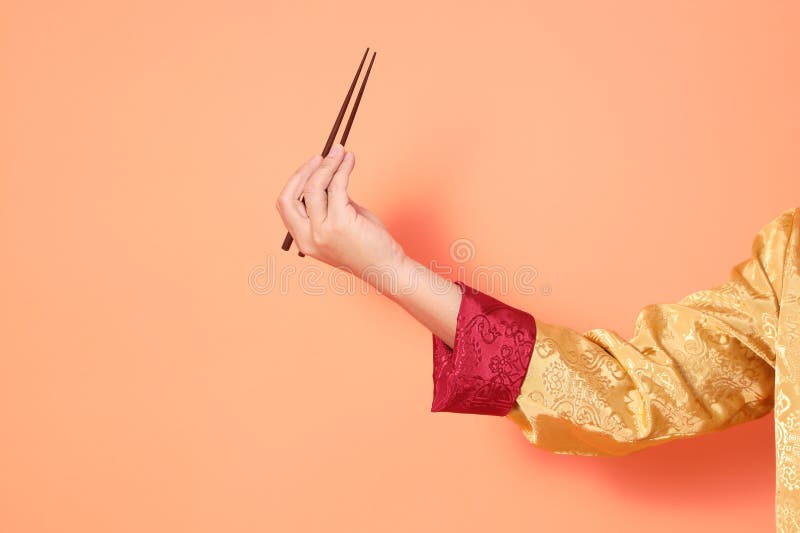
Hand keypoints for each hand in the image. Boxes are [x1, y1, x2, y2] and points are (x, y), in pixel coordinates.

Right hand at [275, 143, 406, 278]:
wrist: (387, 269)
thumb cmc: (368, 247)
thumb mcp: (342, 222)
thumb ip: (331, 202)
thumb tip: (330, 172)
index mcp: (303, 240)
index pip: (286, 205)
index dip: (296, 181)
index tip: (312, 165)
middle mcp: (307, 238)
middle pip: (291, 195)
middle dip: (304, 171)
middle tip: (323, 155)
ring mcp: (322, 231)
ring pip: (314, 187)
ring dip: (328, 164)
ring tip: (341, 152)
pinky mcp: (340, 223)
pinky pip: (337, 187)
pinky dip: (343, 169)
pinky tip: (350, 160)